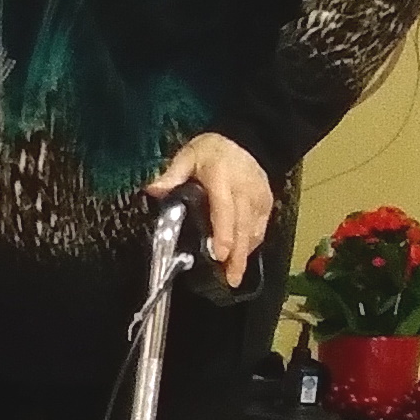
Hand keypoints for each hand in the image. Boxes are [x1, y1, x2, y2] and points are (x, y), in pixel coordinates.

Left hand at [148, 131, 275, 286]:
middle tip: (230, 280)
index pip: (224, 211)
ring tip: (234, 277)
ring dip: (245, 255)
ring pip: (253, 231)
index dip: (223, 234)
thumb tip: (152, 190)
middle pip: (242, 227)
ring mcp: (258, 200)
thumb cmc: (213, 150)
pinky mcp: (266, 204)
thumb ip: (172, 175)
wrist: (248, 140)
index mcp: (222, 180)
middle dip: (237, 256)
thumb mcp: (188, 156)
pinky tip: (241, 259)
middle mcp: (244, 193)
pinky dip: (251, 245)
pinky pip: (259, 228)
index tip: (220, 255)